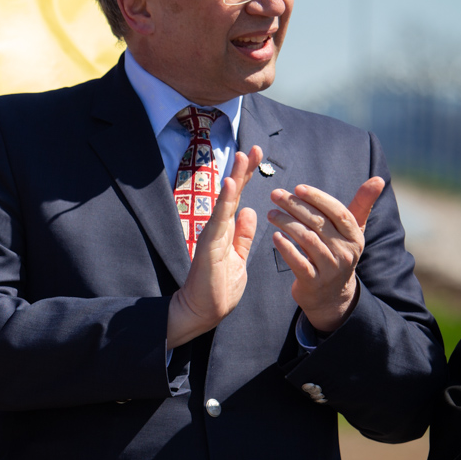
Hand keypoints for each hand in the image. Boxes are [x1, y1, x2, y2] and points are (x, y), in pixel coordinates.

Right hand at [167, 146, 261, 348]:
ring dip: (234, 178)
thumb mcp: (239, 258)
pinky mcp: (209, 245)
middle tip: (253, 148)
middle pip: (232, 194)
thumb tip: (251, 212)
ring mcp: (212, 235)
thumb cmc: (219, 289)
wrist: (203, 311)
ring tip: (242, 156)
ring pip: (225, 201)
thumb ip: (243, 236)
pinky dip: (225, 201)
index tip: (257, 156)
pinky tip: (230, 184)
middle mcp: (218, 228)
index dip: (247, 177)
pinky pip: (219, 219)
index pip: (239, 198)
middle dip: (243, 170)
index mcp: (227, 231)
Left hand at [268, 177, 384, 331]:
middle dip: (295, 206)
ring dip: (286, 224)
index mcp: (355, 236)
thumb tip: (378, 178)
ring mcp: (330, 268)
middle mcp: (345, 252)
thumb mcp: (352, 231)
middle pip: (319, 223)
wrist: (331, 296)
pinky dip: (286, 248)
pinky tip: (275, 237)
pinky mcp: (314, 282)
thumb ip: (362, 204)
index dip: (318, 199)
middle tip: (276, 195)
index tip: (298, 187)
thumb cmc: (338, 253)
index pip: (339, 212)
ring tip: (271, 213)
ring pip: (307, 240)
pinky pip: (298, 262)